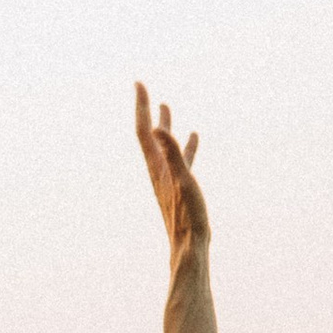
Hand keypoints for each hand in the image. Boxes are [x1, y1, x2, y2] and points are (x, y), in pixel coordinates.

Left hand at [135, 84, 209, 267]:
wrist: (189, 248)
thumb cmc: (187, 216)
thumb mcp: (182, 180)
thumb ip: (172, 153)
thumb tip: (156, 128)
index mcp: (157, 166)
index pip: (145, 130)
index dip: (142, 106)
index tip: (139, 84)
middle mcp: (159, 170)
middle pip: (150, 135)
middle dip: (148, 111)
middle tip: (144, 90)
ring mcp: (169, 179)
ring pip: (165, 145)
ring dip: (166, 125)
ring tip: (167, 107)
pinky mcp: (180, 188)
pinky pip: (181, 158)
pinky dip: (184, 144)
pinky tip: (193, 138)